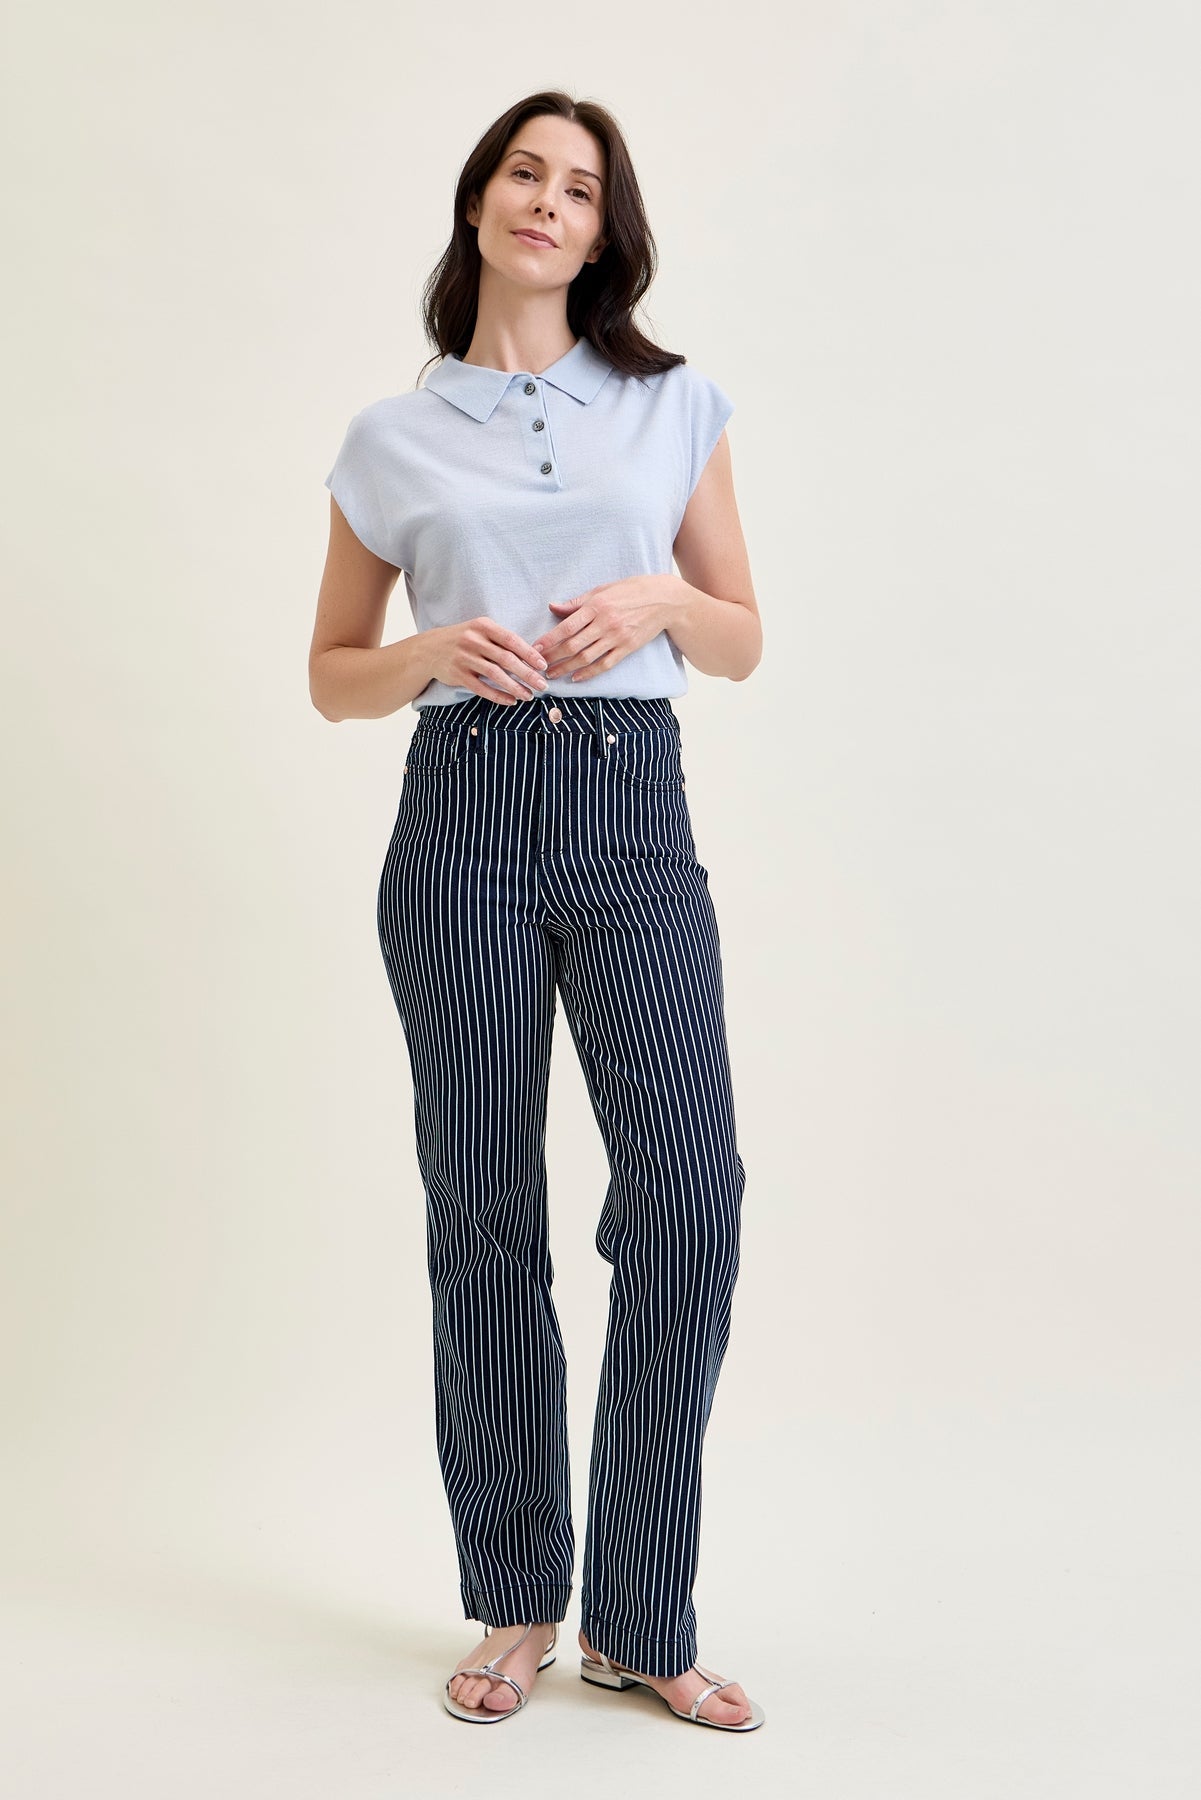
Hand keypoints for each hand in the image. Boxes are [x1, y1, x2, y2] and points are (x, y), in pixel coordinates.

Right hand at [430, 617, 549, 703]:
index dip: (529, 653)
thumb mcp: (480, 631)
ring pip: (495, 675)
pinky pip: (481, 688)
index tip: (543, 665)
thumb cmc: (464, 639)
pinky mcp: (458, 675)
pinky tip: (511, 701)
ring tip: (529, 695)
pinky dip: (498, 696)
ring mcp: (464, 658)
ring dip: (515, 687)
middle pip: (506, 659)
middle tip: (542, 685)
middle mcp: (473, 641)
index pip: (511, 640)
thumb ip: (502, 640)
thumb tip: (533, 655)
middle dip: (527, 674)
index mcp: (483, 626)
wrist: (429, 649)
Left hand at [531, 575, 677, 680]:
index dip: (549, 639)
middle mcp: (605, 623)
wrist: (664, 600)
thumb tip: (553, 607)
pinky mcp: (627, 648)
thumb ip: (577, 602)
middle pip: (573, 645)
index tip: (535, 648)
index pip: (567, 626)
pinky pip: (605, 664)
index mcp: (596, 606)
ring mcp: (616, 637)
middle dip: (553, 657)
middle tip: (538, 665)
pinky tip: (576, 678)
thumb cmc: (631, 591)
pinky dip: (589, 673)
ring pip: (586, 657)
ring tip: (552, 674)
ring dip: (566, 668)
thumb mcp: (603, 590)